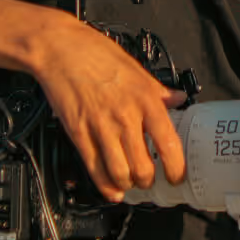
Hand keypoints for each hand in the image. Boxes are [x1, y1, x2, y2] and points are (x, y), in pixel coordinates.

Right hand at [30, 19, 187, 200]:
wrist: (61, 49)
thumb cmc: (97, 53)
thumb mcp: (137, 69)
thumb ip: (159, 90)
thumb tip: (179, 98)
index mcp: (145, 100)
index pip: (168, 143)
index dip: (176, 167)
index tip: (177, 176)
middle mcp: (126, 117)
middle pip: (143, 166)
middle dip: (149, 180)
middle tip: (150, 180)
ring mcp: (101, 128)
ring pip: (120, 172)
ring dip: (127, 184)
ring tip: (131, 182)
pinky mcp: (78, 133)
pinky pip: (94, 168)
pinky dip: (105, 185)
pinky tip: (112, 190)